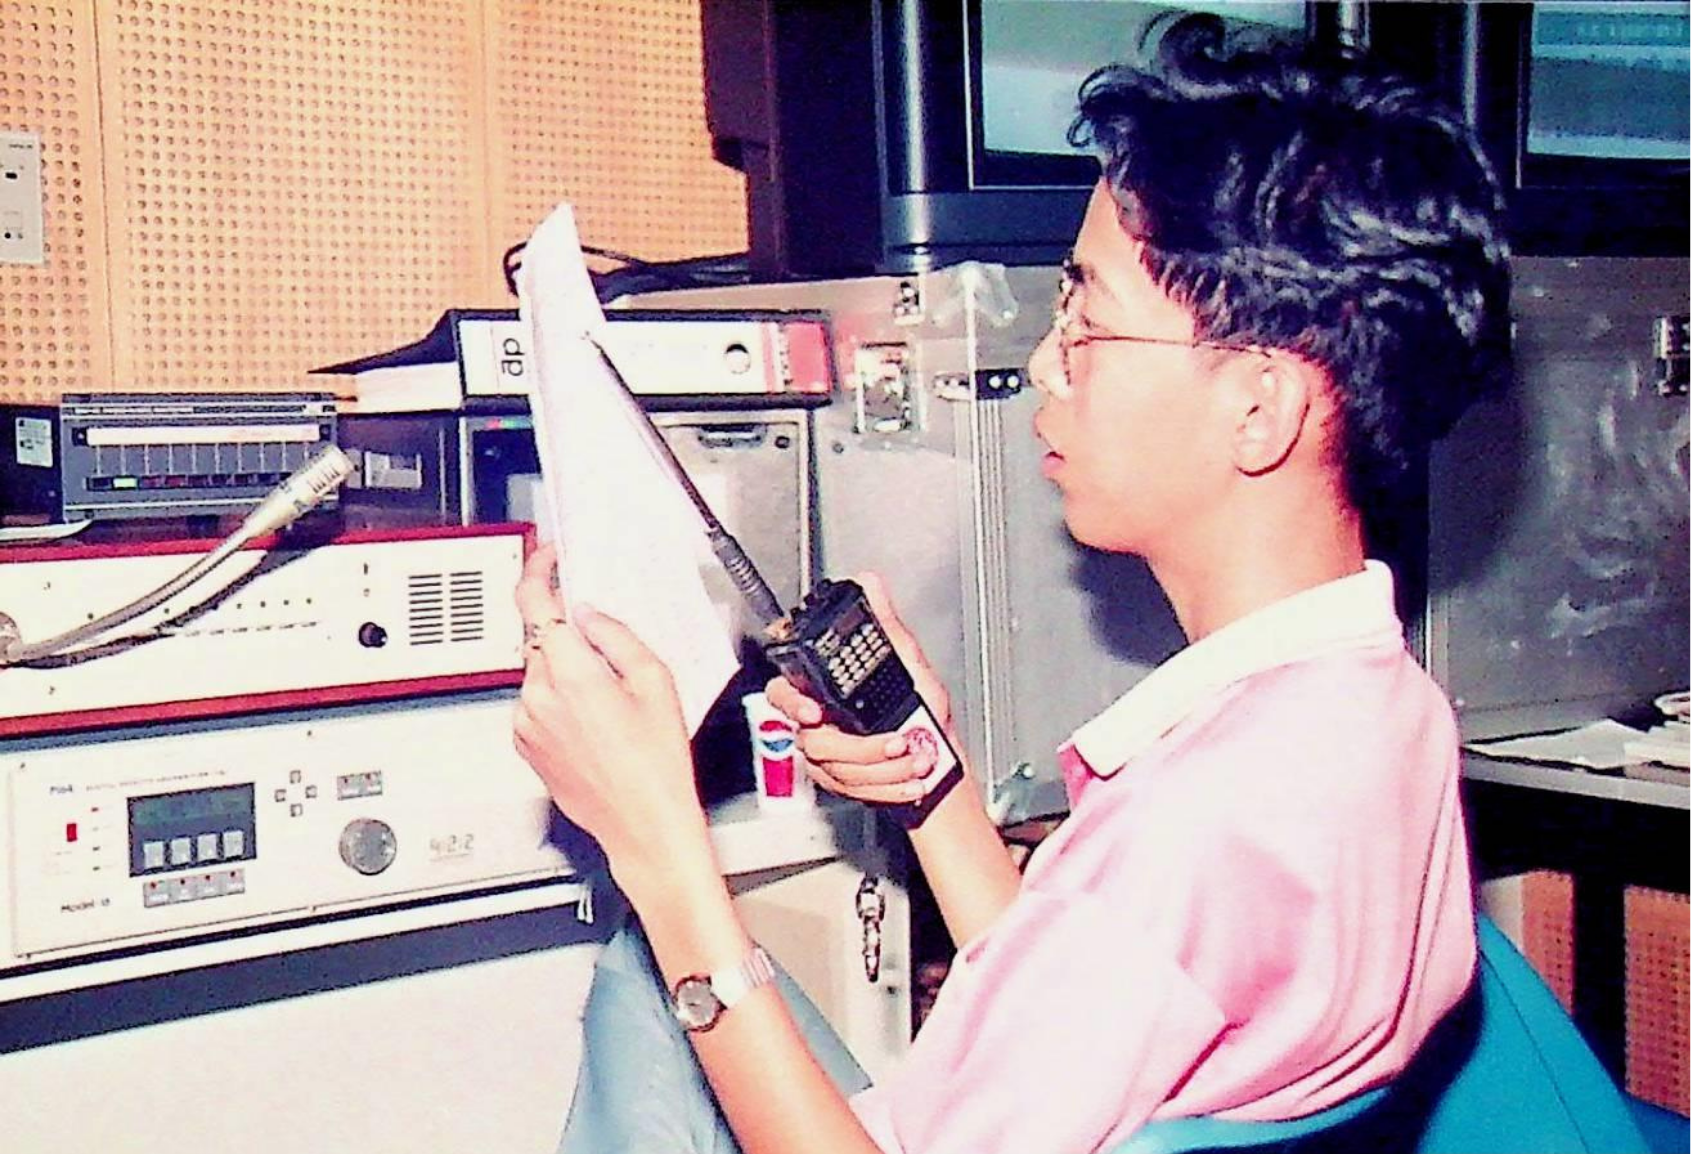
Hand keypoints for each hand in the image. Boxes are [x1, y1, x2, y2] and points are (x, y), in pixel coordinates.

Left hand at [512, 545, 708, 876]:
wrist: (642, 823)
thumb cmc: (655, 765)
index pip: (532, 603)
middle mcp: (538, 696)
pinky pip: (535, 701)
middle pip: (537, 637)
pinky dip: (558, 696)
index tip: (548, 559)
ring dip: (564, 667)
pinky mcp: (525, 743)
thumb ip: (616, 636)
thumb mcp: (655, 683)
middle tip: (601, 637)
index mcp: (571, 674)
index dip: (537, 571)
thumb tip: (588, 614)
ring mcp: (527, 722)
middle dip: (565, 629)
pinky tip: (594, 719)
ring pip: (537, 670)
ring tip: (608, 696)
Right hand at [763, 572, 955, 806]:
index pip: (786, 691)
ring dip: (883, 767)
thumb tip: (870, 582)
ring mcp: (828, 758)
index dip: (792, 703)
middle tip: (896, 740)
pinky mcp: (842, 785)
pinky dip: (889, 785)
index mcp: (827, 690)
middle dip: (861, 747)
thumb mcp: (908, 660)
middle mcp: (820, 724)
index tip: (816, 712)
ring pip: (837, 769)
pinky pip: (853, 789)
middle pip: (813, 741)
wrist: (939, 762)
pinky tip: (910, 778)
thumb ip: (885, 623)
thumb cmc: (922, 714)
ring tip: (914, 756)